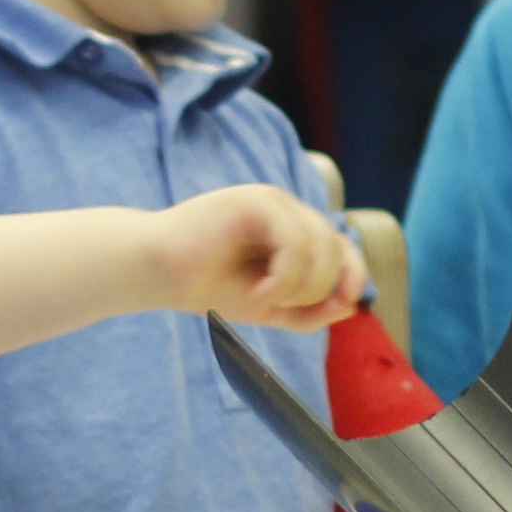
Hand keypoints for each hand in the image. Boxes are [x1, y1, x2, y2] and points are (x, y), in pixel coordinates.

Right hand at [153, 187, 368, 334]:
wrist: (157, 274)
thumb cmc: (206, 285)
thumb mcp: (270, 307)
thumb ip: (310, 310)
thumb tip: (351, 305)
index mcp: (293, 228)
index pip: (343, 246)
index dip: (354, 275)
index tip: (346, 304)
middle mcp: (287, 209)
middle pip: (336, 248)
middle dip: (318, 290)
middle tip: (278, 305)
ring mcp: (271, 201)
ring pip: (320, 247)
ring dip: (300, 287)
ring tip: (265, 298)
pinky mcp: (255, 201)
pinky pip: (295, 244)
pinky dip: (285, 279)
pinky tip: (260, 293)